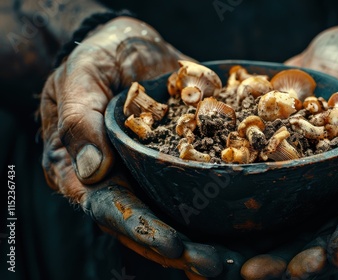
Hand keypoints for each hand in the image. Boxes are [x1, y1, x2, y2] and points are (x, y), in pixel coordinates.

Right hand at [39, 16, 242, 278]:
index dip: (140, 229)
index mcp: (85, 168)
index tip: (174, 246)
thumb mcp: (81, 76)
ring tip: (233, 259)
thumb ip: (79, 120)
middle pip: (145, 223)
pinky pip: (197, 190)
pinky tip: (246, 227)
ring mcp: (150, 175)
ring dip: (202, 240)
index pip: (109, 209)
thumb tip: (93, 172)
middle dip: (179, 248)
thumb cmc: (99, 56)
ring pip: (173, 215)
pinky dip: (219, 211)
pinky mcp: (179, 163)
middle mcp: (119, 180)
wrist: (132, 44)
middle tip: (213, 264)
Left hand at [240, 25, 337, 278]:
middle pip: (318, 236)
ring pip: (283, 228)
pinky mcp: (277, 171)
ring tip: (226, 266)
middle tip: (258, 272)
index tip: (336, 255)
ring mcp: (307, 187)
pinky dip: (233, 219)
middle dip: (291, 259)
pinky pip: (256, 197)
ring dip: (254, 250)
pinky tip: (203, 233)